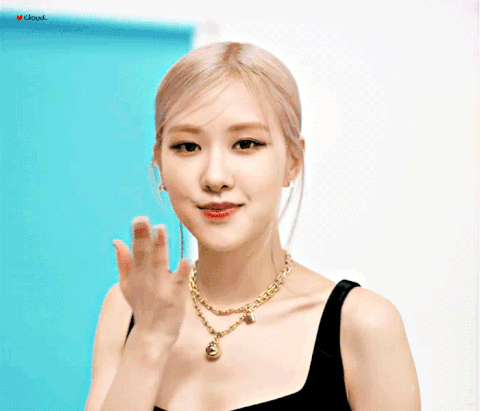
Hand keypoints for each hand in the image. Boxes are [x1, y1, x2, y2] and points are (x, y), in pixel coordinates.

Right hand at [112, 216, 190, 341]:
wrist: (152, 336)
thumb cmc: (142, 306)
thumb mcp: (127, 285)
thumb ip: (123, 262)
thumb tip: (116, 240)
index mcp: (135, 275)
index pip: (135, 251)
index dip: (137, 235)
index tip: (139, 218)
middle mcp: (146, 279)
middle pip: (144, 255)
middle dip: (143, 237)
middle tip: (143, 219)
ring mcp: (160, 288)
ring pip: (159, 264)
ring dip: (160, 248)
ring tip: (161, 230)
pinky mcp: (175, 297)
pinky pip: (178, 282)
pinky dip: (181, 272)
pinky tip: (186, 259)